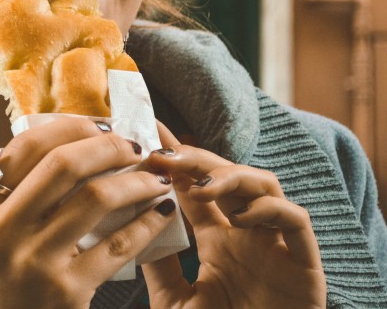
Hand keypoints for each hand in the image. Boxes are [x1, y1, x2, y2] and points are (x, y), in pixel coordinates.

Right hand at [0, 117, 176, 308]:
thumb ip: (6, 194)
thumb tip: (56, 145)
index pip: (25, 147)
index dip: (69, 127)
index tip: (98, 125)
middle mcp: (1, 231)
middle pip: (63, 164)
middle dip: (107, 146)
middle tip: (133, 146)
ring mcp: (34, 261)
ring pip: (96, 198)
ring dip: (135, 181)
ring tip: (154, 178)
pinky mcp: (66, 291)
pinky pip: (117, 245)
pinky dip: (145, 223)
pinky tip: (159, 213)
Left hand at [143, 127, 325, 308]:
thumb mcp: (173, 299)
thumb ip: (156, 262)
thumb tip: (128, 220)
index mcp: (218, 238)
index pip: (195, 186)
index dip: (173, 161)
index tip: (146, 140)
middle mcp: (247, 233)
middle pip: (227, 176)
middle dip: (195, 159)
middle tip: (164, 153)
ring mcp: (276, 245)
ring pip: (264, 185)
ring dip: (231, 176)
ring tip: (201, 185)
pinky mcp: (304, 264)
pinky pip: (296, 220)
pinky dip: (270, 209)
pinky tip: (239, 217)